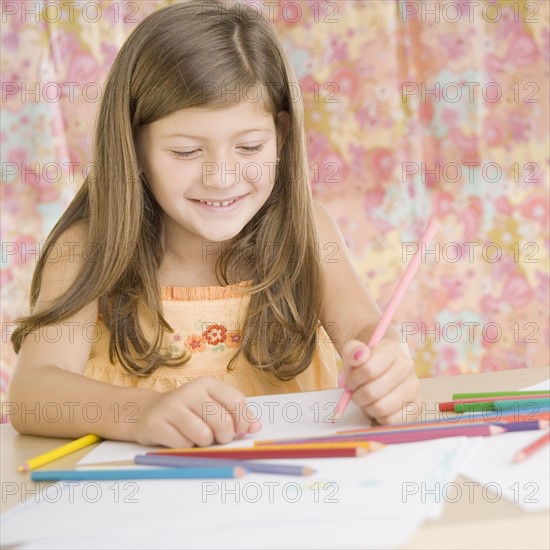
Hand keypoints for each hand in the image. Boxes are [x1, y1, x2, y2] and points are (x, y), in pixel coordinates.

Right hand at [131, 378, 261, 446]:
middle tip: (217, 438)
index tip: (240, 431)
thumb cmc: (187, 412)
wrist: (147, 412)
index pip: (236, 400)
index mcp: (208, 384)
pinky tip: (178, 438)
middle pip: (222, 421)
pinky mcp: (157, 423)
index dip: (243, 420)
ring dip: (204, 443)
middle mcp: (190, 390)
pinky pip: (183, 444)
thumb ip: (236, 415)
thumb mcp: (212, 407)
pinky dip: (185, 447)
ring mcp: (172, 406)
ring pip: (204, 435)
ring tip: (197, 437)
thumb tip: (256, 427)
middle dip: (224, 437)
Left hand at [341, 339, 421, 423]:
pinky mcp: (416, 406)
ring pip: (381, 408)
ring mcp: (414, 387)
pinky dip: (379, 418)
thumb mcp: (352, 353)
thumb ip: (351, 351)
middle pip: (372, 392)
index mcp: (391, 349)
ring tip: (367, 400)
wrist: (381, 369)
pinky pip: (391, 421)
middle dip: (358, 396)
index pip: (368, 370)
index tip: (351, 380)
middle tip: (356, 392)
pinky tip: (378, 407)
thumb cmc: (364, 363)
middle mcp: (407, 366)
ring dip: (367, 408)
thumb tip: (358, 356)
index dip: (353, 379)